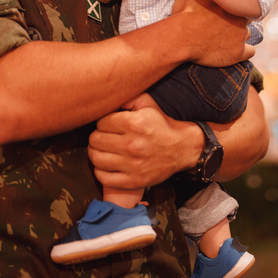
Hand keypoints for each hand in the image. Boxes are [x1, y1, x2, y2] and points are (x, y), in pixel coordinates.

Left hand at [88, 94, 202, 189]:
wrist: (182, 148)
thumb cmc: (162, 124)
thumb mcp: (147, 103)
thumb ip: (127, 96)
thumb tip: (107, 97)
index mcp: (134, 124)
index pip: (100, 123)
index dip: (103, 123)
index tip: (109, 126)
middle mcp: (132, 145)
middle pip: (95, 140)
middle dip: (98, 137)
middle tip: (105, 137)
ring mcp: (132, 165)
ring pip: (96, 158)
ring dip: (96, 153)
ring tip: (104, 150)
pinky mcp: (134, 181)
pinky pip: (104, 178)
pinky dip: (100, 171)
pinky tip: (107, 165)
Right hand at [170, 0, 252, 67]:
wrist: (181, 38)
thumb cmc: (185, 13)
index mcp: (232, 2)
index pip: (239, 3)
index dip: (231, 7)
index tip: (223, 10)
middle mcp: (241, 17)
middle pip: (244, 18)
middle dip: (235, 20)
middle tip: (221, 24)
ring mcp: (241, 35)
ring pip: (246, 34)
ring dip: (238, 35)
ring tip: (224, 38)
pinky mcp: (238, 52)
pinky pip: (249, 52)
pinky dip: (242, 51)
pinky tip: (232, 50)